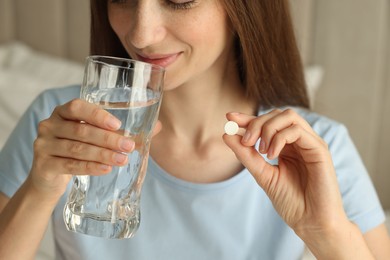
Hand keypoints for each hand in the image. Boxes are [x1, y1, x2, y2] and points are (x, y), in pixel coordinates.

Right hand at [29, 99, 161, 198]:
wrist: (49, 176)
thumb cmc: (77, 150)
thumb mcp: (94, 137)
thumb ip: (121, 132)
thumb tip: (157, 127)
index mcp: (63, 112)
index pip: (77, 107)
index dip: (97, 115)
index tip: (117, 125)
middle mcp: (50, 125)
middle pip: (81, 131)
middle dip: (108, 139)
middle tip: (129, 146)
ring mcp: (43, 145)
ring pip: (77, 149)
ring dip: (103, 154)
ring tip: (122, 160)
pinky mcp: (44, 165)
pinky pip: (70, 165)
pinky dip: (90, 167)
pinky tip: (106, 169)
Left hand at [223, 109, 347, 235]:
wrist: (310, 222)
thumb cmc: (290, 201)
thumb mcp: (262, 175)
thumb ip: (246, 155)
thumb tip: (227, 134)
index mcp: (287, 146)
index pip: (267, 123)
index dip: (247, 117)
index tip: (229, 117)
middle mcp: (299, 141)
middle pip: (276, 114)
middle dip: (256, 123)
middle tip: (246, 142)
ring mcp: (310, 143)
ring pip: (288, 116)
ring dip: (267, 128)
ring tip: (260, 150)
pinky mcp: (319, 149)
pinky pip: (296, 130)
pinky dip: (279, 138)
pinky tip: (271, 155)